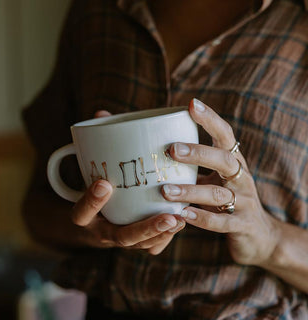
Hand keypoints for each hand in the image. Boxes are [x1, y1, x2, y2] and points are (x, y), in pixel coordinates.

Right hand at [70, 110, 184, 254]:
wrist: (94, 219)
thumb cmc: (95, 188)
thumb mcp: (89, 171)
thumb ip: (95, 147)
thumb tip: (101, 115)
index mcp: (85, 216)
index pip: (81, 213)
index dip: (90, 201)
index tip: (104, 183)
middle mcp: (103, 232)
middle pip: (122, 237)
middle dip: (146, 228)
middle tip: (167, 216)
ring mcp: (120, 239)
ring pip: (142, 244)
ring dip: (163, 234)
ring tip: (182, 218)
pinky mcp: (135, 241)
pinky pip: (151, 246)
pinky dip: (166, 236)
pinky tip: (183, 219)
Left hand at [161, 99, 279, 265]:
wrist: (259, 234)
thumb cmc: (228, 199)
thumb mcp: (215, 179)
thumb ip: (194, 167)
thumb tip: (158, 150)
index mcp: (234, 162)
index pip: (225, 135)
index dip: (211, 119)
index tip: (192, 104)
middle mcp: (242, 178)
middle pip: (224, 159)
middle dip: (198, 153)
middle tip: (171, 150)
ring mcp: (245, 202)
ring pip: (218, 193)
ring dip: (190, 191)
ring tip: (165, 191)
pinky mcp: (243, 225)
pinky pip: (221, 222)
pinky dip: (201, 218)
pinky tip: (182, 215)